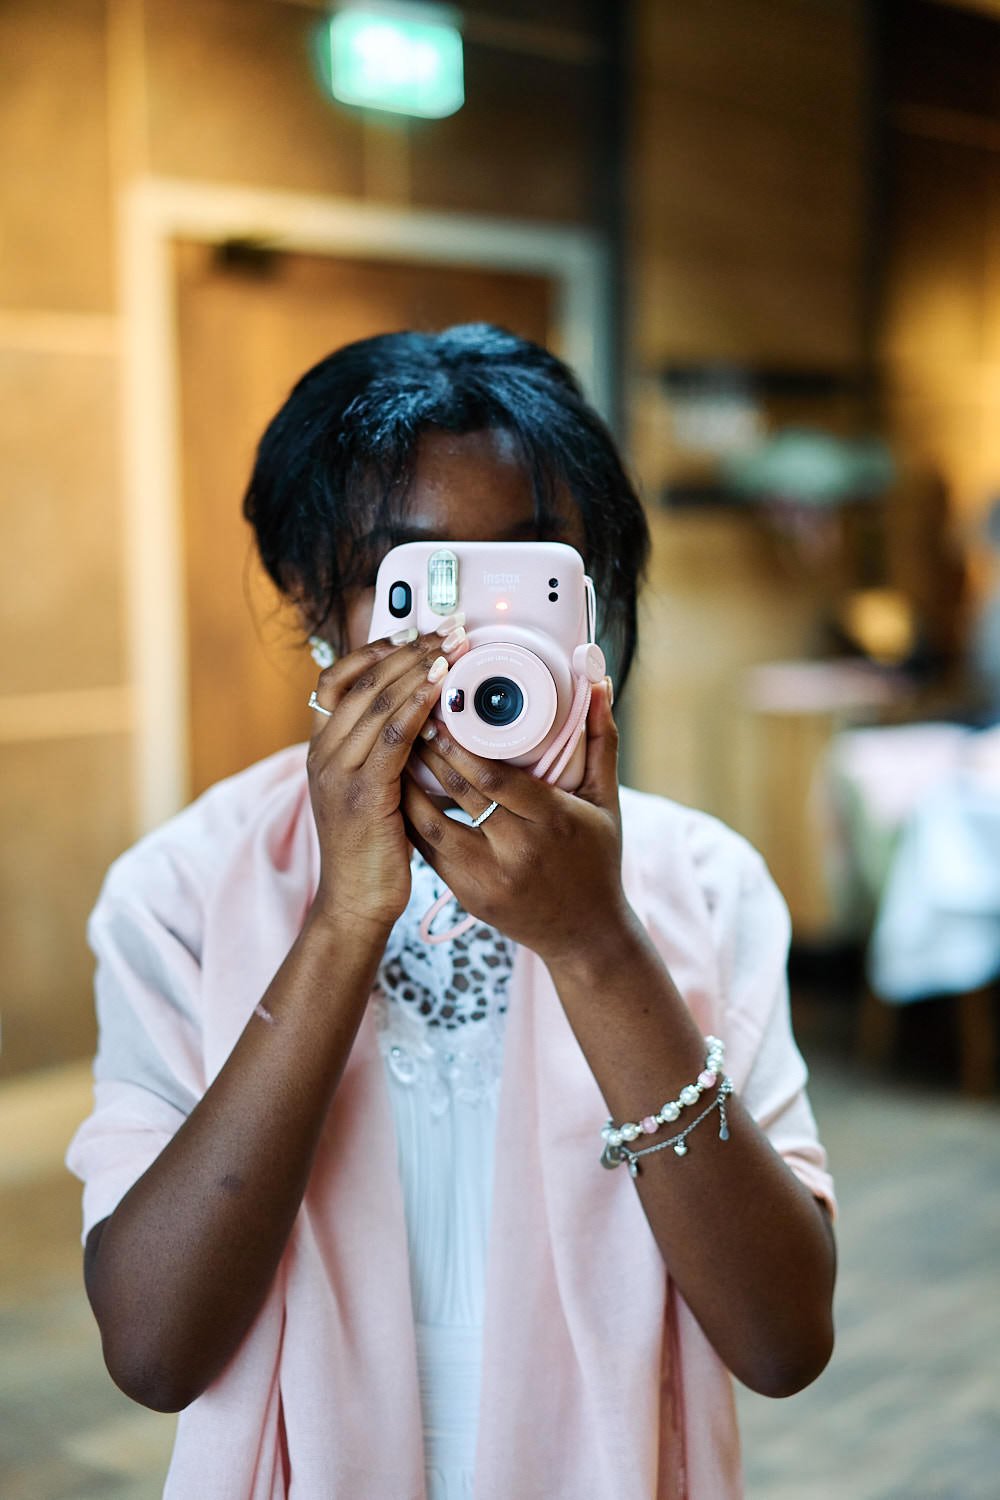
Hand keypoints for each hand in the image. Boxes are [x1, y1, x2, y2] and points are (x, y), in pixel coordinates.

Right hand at [306, 622, 468, 932]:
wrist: (355, 905)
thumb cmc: (372, 850)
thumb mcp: (371, 790)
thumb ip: (381, 753)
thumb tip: (417, 714)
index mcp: (321, 750)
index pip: (335, 679)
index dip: (374, 650)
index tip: (414, 632)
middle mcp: (322, 755)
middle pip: (360, 680)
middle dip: (408, 648)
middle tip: (447, 627)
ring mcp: (338, 774)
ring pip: (375, 701)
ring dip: (418, 667)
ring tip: (452, 646)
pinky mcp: (362, 794)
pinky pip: (392, 737)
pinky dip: (417, 705)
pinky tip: (441, 687)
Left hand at [401, 679, 632, 965]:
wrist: (585, 935)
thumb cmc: (598, 860)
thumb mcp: (607, 801)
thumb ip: (601, 741)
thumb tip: (599, 683)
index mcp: (552, 821)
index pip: (496, 776)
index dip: (461, 743)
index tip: (441, 708)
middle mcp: (517, 851)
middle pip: (461, 792)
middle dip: (430, 751)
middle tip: (408, 714)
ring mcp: (487, 877)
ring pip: (432, 823)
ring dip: (408, 784)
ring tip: (394, 749)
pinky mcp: (467, 895)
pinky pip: (428, 850)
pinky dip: (409, 818)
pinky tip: (397, 791)